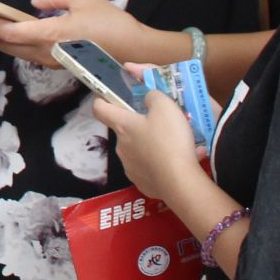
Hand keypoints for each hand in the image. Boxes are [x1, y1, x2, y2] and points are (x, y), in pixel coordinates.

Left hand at [0, 0, 159, 68]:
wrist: (132, 50)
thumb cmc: (110, 22)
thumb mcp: (82, 0)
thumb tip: (35, 1)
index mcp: (51, 35)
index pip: (13, 32)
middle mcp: (47, 53)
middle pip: (10, 47)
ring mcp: (53, 62)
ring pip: (19, 54)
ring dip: (3, 42)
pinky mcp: (59, 65)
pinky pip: (30, 56)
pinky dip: (17, 46)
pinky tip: (13, 36)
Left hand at [90, 75, 209, 204]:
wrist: (178, 181)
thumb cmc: (169, 139)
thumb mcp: (165, 107)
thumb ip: (154, 97)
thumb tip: (148, 99)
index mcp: (123, 126)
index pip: (100, 109)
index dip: (101, 101)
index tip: (107, 98)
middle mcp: (121, 147)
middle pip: (125, 131)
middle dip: (141, 127)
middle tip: (163, 126)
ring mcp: (130, 167)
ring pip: (139, 150)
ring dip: (153, 146)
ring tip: (177, 146)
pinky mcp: (141, 182)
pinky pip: (149, 168)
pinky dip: (160, 163)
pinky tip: (179, 162)